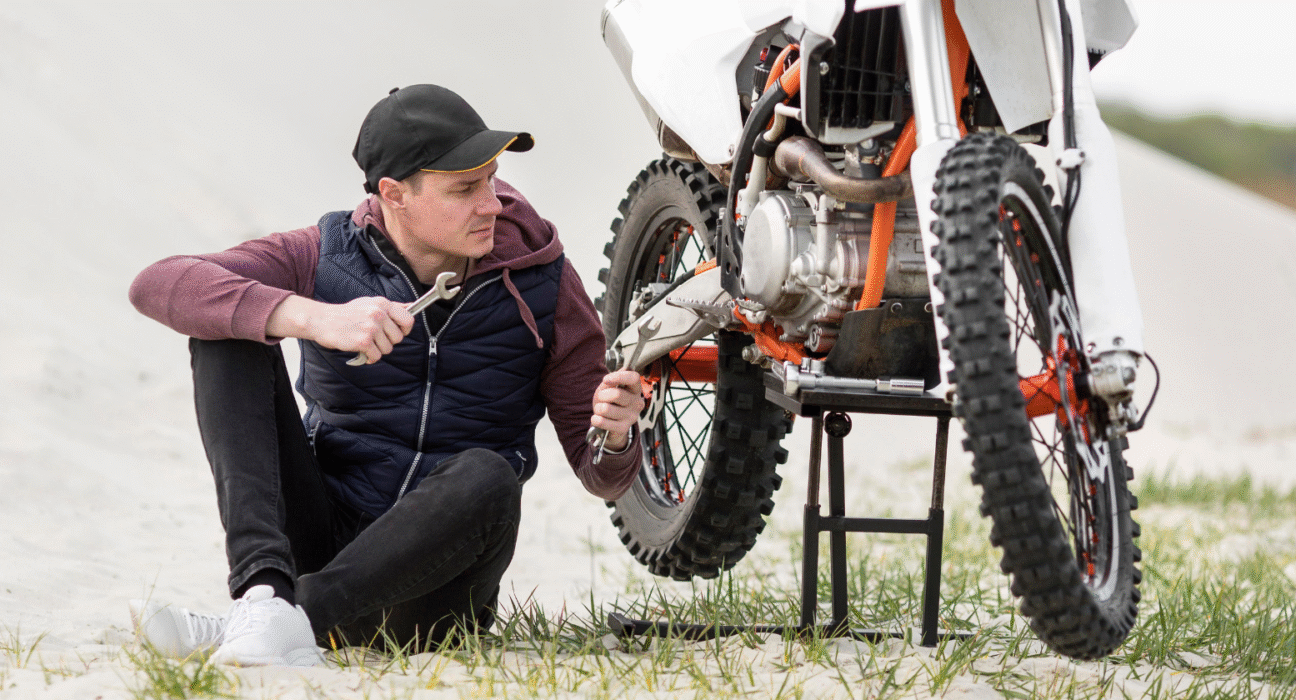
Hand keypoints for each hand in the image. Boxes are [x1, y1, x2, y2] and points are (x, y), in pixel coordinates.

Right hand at [267, 295, 414, 363]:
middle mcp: (378, 314)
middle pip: (398, 338)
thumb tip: (411, 307)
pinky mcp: (363, 341)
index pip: (408, 319)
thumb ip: (391, 307)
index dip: (405, 330)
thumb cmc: (347, 313)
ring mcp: (371, 327)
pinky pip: (376, 356)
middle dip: (388, 342)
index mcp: (383, 304)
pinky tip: (361, 352)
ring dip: (378, 350)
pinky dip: (369, 357)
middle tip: (374, 339)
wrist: (322, 320)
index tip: (397, 332)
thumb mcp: (369, 303)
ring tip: (366, 343)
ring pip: (388, 349)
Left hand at [590, 369, 644, 451]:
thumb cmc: (609, 401)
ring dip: (598, 408)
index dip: (619, 377)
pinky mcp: (623, 428)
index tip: (605, 379)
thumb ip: (610, 381)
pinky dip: (595, 419)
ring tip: (601, 410)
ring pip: (606, 409)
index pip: (634, 378)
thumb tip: (614, 376)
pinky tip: (598, 419)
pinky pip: (602, 422)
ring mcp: (632, 417)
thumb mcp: (607, 388)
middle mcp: (637, 403)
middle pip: (617, 394)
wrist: (608, 423)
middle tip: (601, 399)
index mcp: (635, 389)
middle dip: (602, 395)